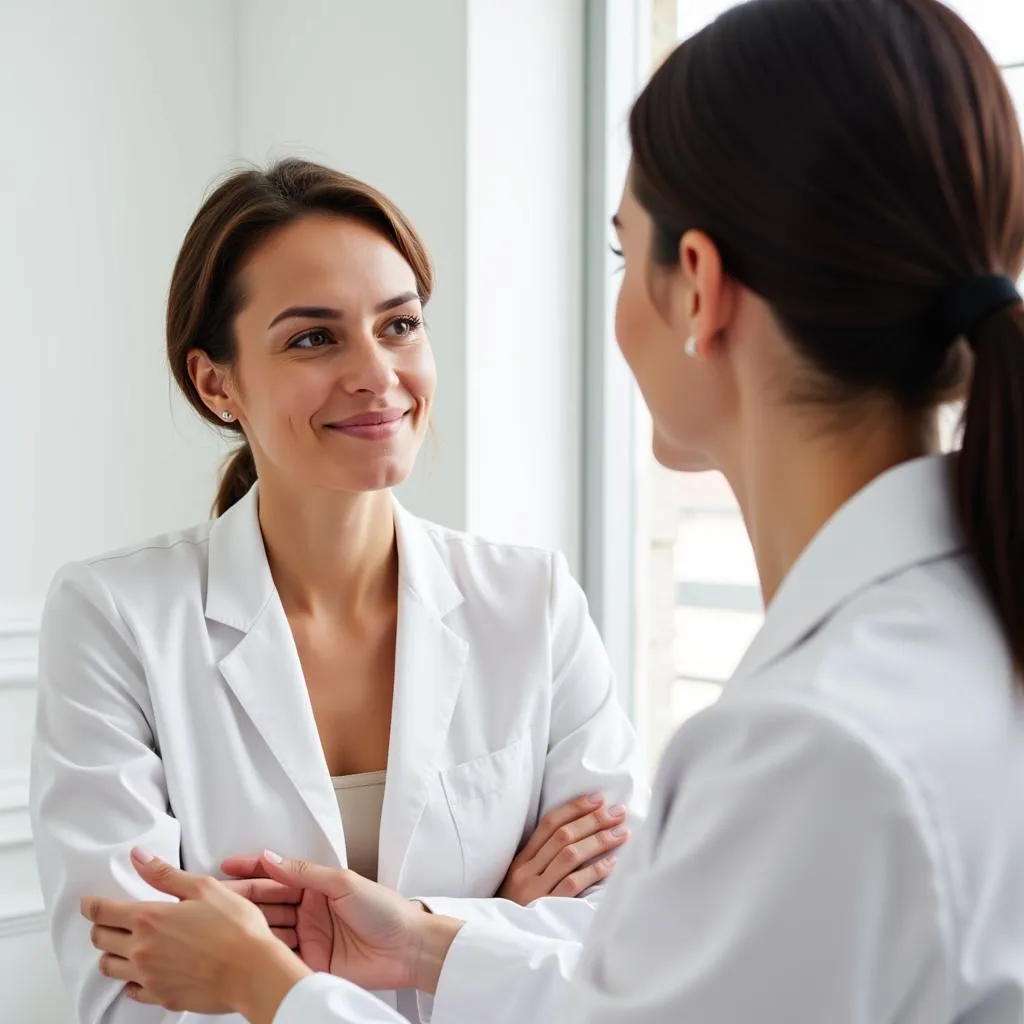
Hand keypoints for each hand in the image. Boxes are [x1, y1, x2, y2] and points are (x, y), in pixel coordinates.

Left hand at [82, 848, 308, 1023]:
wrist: (252, 971)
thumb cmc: (234, 926)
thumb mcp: (203, 888)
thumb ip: (165, 874)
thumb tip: (138, 856)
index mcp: (149, 919)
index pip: (103, 911)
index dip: (91, 905)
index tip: (88, 903)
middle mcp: (141, 950)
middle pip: (100, 940)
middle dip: (99, 927)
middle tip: (109, 921)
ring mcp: (148, 977)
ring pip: (109, 967)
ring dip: (110, 954)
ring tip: (124, 946)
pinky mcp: (161, 997)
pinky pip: (131, 991)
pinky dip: (130, 980)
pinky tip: (142, 973)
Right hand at [224, 851, 463, 993]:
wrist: (408, 948)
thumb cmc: (386, 910)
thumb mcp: (343, 882)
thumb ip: (305, 872)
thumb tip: (272, 857)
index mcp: (317, 886)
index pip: (277, 874)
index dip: (251, 868)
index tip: (225, 866)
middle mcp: (309, 910)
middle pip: (267, 902)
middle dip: (241, 898)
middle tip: (215, 898)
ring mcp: (307, 938)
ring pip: (268, 928)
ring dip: (247, 925)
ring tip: (221, 923)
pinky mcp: (308, 964)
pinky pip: (279, 957)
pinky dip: (261, 953)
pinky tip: (243, 949)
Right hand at [498, 793, 628, 903]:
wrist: (500, 943)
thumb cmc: (518, 909)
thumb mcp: (522, 880)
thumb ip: (543, 860)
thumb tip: (580, 834)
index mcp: (521, 859)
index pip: (549, 823)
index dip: (575, 808)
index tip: (599, 798)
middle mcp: (526, 870)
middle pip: (563, 836)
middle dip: (593, 820)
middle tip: (619, 812)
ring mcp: (535, 889)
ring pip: (569, 855)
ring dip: (598, 840)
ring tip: (621, 833)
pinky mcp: (546, 908)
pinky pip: (573, 884)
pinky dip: (594, 871)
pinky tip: (612, 863)